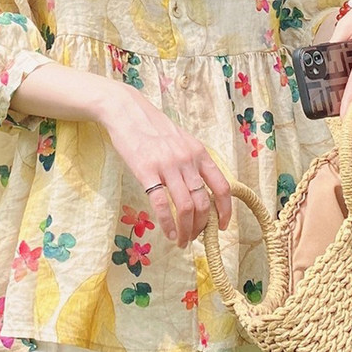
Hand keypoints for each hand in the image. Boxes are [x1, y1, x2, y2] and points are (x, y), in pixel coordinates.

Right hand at [99, 82, 231, 247]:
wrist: (126, 112)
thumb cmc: (152, 127)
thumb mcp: (181, 140)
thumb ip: (192, 161)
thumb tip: (200, 190)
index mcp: (199, 152)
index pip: (222, 186)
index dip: (225, 210)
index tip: (221, 226)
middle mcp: (187, 159)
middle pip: (203, 202)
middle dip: (201, 226)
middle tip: (194, 237)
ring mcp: (167, 165)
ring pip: (185, 207)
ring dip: (186, 230)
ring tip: (181, 240)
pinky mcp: (146, 171)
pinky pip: (161, 203)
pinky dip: (167, 223)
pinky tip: (167, 232)